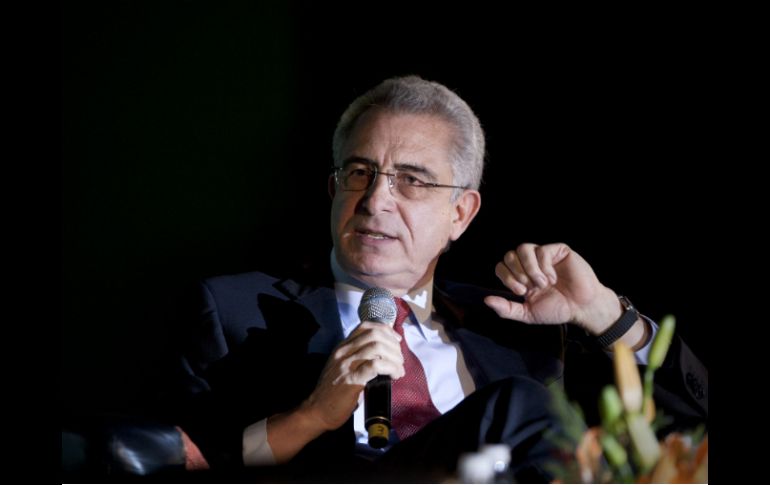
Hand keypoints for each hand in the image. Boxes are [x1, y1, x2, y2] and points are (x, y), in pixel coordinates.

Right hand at [301, 321, 404, 431]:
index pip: (366, 327)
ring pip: (377, 347)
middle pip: (374, 335)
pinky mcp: (352, 379)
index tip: (396, 341)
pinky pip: (376, 365)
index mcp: (342, 347)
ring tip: (399, 369)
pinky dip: (391, 368)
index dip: (385, 330)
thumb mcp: (343, 368)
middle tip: (400, 359)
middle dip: (393, 345)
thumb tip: (384, 355)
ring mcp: (347, 365)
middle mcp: (344, 352)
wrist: (317, 411)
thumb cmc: (333, 392)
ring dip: (394, 357)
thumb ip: (358, 358)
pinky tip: (395, 375)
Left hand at [484, 243, 621, 333]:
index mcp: (520, 276)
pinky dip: (545, 267)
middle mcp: (530, 264)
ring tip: (541, 283)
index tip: (521, 292)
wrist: (581, 308)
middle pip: (509, 255)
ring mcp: (544, 256)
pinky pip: (542, 250)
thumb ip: (507, 309)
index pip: (501, 266)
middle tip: (529, 288)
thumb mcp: (528, 313)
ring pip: (523, 248)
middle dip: (516, 273)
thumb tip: (486, 301)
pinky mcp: (558, 251)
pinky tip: (553, 278)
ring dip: (529, 268)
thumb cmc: (557, 309)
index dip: (506, 277)